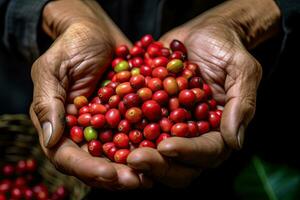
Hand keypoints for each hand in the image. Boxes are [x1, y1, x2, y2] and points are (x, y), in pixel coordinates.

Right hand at [30, 1, 151, 189]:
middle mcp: (86, 132)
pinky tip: (166, 149)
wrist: (97, 32)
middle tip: (137, 181)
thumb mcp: (52, 71)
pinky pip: (140, 133)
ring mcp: (109, 126)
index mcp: (62, 126)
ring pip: (121, 154)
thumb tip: (51, 139)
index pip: (69, 156)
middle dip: (117, 175)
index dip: (87, 168)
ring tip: (154, 173)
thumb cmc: (71, 46)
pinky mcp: (130, 116)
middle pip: (98, 162)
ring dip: (137, 166)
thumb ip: (50, 105)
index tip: (108, 173)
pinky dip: (151, 143)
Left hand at [128, 0, 279, 186]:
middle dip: (158, 164)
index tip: (167, 146)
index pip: (208, 151)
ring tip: (116, 151)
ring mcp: (171, 127)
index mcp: (218, 130)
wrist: (203, 33)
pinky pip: (137, 129)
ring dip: (136, 155)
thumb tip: (235, 142)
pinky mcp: (153, 115)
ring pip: (155, 153)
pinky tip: (105, 131)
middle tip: (134, 158)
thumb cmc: (226, 48)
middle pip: (179, 164)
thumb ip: (240, 104)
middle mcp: (194, 135)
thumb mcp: (241, 70)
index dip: (188, 152)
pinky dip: (121, 133)